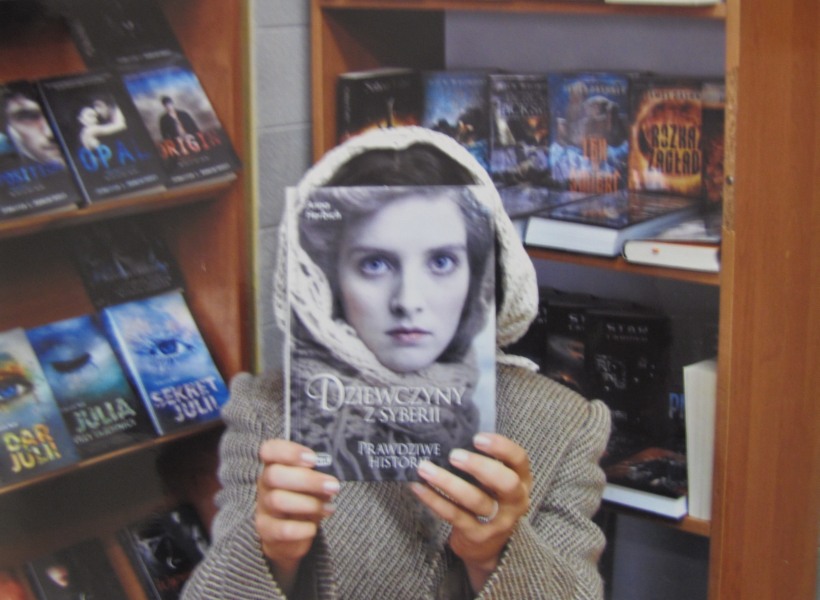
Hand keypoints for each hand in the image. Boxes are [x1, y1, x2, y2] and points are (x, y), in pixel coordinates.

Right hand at [256, 439, 339, 592]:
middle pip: (274, 475)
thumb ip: (317, 477)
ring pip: (277, 500)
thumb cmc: (304, 499)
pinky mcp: (266, 530)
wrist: (289, 535)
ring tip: (328, 508)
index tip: (313, 459)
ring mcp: (263, 507)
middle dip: (307, 480)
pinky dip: (300, 528)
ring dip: (308, 504)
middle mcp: (265, 484)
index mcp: (275, 465)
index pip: (270, 450)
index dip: (289, 452)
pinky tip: (313, 528)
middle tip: (333, 486)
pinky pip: (280, 529)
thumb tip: (329, 479)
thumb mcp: (311, 485)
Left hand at [410, 433, 531, 591]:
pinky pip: (454, 515)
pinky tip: (418, 487)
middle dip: (479, 466)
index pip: (519, 459)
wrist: (488, 545)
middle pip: (505, 482)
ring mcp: (498, 521)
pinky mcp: (477, 535)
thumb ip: (484, 459)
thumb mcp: (494, 480)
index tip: (477, 438)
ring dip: (448, 482)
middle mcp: (515, 501)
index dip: (501, 447)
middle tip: (454, 455)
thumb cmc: (488, 497)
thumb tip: (451, 428)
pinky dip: (434, 500)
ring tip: (425, 467)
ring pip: (475, 500)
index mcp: (522, 480)